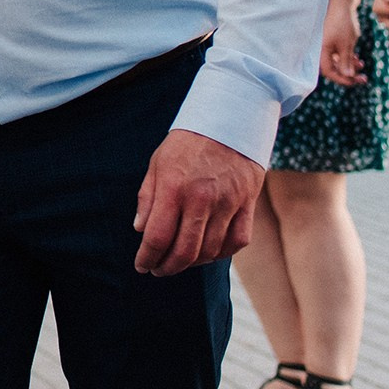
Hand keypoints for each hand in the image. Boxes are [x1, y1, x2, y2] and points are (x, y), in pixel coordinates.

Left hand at [133, 129, 263, 275]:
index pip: (157, 237)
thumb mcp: (158, 163)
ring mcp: (228, 203)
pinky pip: (238, 242)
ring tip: (180, 261)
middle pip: (185, 251)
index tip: (142, 265)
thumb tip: (140, 230)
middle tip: (159, 269)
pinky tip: (209, 252)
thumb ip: (148, 197)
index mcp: (174, 188)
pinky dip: (222, 253)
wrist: (229, 119)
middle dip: (168, 267)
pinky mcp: (248, 204)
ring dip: (193, 263)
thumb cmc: (188, 142)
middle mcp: (202, 199)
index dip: (147, 257)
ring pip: (211, 250)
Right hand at [319, 0, 362, 86]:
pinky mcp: (329, 42)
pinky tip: (356, 58)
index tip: (356, 81)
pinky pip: (336, 55)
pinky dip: (346, 58)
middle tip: (363, 78)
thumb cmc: (343, 24)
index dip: (343, 79)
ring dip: (349, 66)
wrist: (340, 5)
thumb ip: (346, 61)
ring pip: (336, 63)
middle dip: (348, 75)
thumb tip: (347, 76)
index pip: (329, 72)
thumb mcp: (347, 44)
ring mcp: (324, 46)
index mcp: (321, 51)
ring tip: (362, 65)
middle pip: (332, 69)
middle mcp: (320, 50)